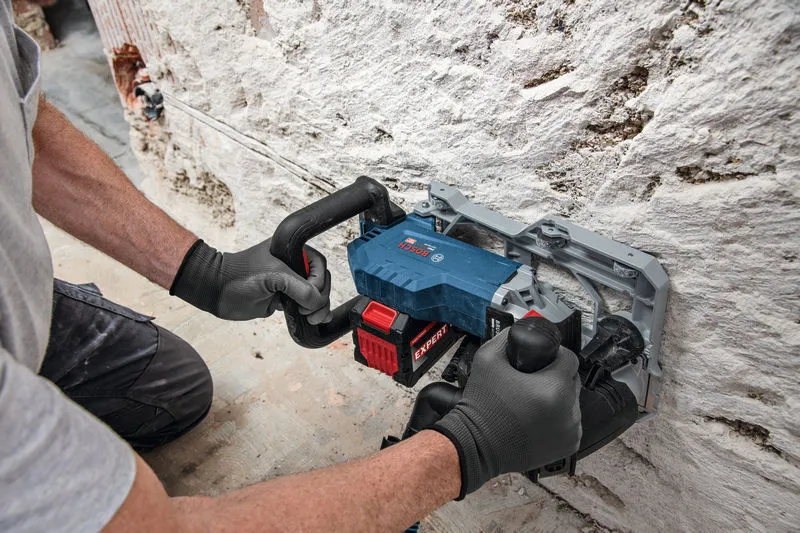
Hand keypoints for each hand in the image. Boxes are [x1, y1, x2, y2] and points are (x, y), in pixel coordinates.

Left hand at [170, 239, 332, 322]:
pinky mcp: (283, 299)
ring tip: (313, 319)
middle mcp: (292, 266)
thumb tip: (318, 303)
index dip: (319, 281)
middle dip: (321, 297)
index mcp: (292, 251)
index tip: (310, 294)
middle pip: (321, 282)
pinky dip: (311, 313)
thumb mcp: (274, 276)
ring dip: (319, 308)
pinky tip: (316, 320)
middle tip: (312, 311)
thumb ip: (300, 288)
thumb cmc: (240, 275)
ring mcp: (288, 284)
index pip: (319, 265)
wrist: (217, 291)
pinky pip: (304, 306)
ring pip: (314, 295)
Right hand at [431, 327, 580, 497]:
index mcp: (553, 388)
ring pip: (572, 402)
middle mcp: (568, 411)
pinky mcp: (568, 446)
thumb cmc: (482, 407)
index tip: (541, 360)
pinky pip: (570, 423)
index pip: (569, 358)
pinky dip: (558, 418)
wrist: (477, 445)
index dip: (555, 355)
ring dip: (558, 398)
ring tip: (533, 401)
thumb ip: (507, 338)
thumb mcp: (487, 359)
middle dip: (556, 377)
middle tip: (532, 382)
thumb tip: (520, 330)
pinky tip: (538, 417)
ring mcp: (570, 431)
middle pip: (572, 380)